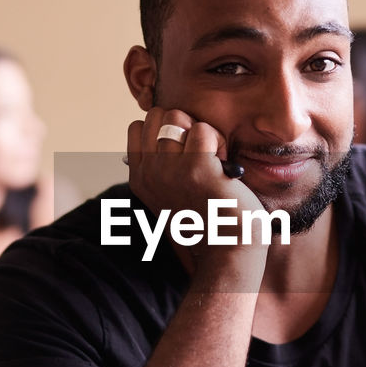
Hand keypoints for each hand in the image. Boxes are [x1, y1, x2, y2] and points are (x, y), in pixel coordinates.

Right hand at [126, 106, 267, 275]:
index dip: (165, 130)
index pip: (138, 127)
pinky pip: (203, 129)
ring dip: (202, 133)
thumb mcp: (169, 195)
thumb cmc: (207, 220)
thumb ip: (160, 167)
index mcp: (140, 179)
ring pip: (178, 116)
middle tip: (200, 154)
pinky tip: (223, 165)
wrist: (227, 250)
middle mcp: (150, 174)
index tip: (182, 153)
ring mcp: (170, 170)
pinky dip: (217, 141)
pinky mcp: (196, 168)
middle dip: (183, 126)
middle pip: (159, 115)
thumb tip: (165, 131)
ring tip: (213, 159)